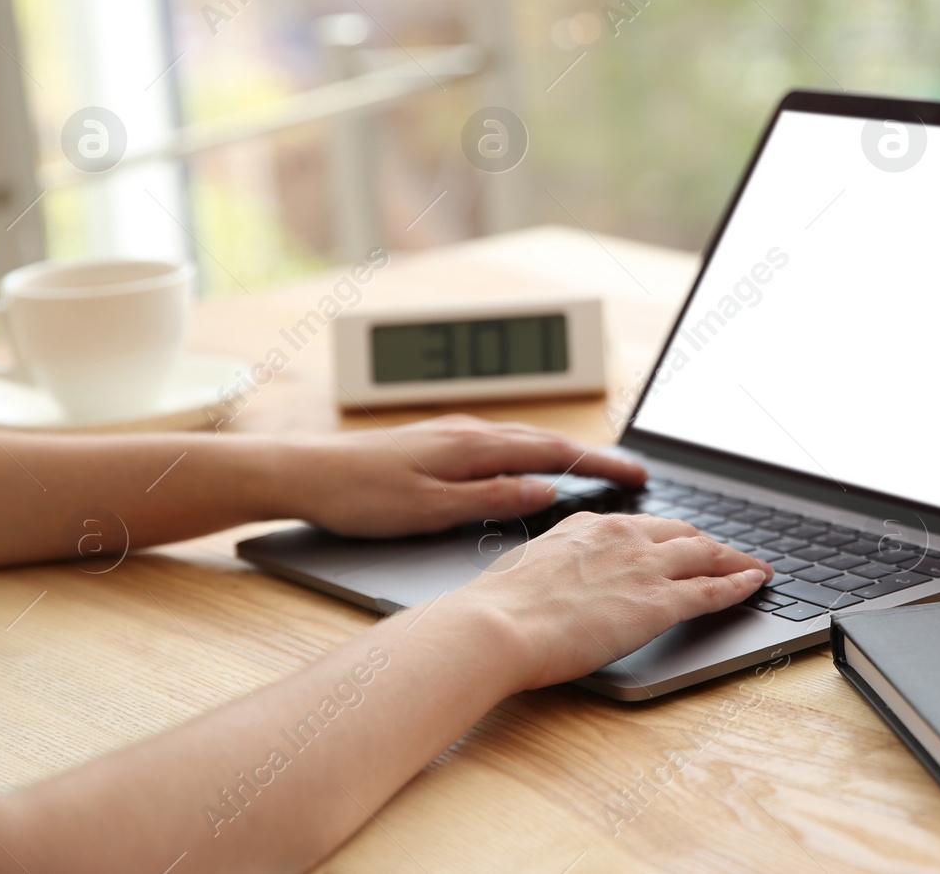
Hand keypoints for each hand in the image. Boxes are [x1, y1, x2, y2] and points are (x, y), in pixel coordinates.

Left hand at [284, 415, 645, 537]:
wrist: (301, 472)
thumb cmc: (358, 495)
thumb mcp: (431, 508)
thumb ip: (493, 496)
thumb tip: (547, 488)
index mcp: (474, 446)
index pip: (555, 452)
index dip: (601, 463)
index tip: (638, 475)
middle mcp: (469, 431)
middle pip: (547, 439)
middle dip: (593, 455)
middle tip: (632, 473)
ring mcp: (453, 433)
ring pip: (524, 439)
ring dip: (565, 452)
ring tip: (595, 469)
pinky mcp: (437, 442)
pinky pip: (501, 443)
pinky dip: (531, 452)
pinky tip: (530, 466)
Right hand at [462, 512, 772, 690]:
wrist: (499, 625)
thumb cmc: (500, 606)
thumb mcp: (530, 567)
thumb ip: (557, 566)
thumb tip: (557, 580)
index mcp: (591, 526)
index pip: (646, 526)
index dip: (671, 537)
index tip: (683, 543)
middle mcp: (624, 537)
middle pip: (684, 535)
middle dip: (711, 545)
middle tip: (730, 554)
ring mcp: (645, 567)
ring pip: (708, 556)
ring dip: (737, 561)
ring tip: (757, 568)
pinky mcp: (659, 603)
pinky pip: (713, 590)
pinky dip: (740, 585)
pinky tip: (755, 585)